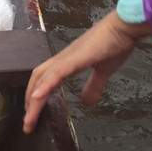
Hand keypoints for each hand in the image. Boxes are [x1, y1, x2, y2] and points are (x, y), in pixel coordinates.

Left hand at [23, 11, 151, 133]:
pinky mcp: (75, 58)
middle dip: (30, 102)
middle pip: (38, 80)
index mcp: (67, 63)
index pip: (45, 79)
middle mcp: (62, 59)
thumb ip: (93, 86)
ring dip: (34, 99)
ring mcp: (67, 58)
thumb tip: (86, 103)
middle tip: (27, 124)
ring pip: (43, 79)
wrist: (124, 27)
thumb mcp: (103, 71)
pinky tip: (37, 97)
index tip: (33, 114)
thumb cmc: (114, 45)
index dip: (37, 95)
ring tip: (28, 119)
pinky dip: (45, 85)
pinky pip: (56, 73)